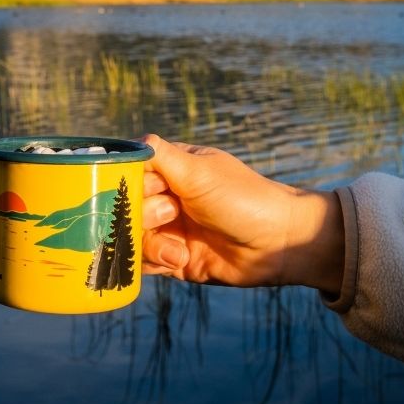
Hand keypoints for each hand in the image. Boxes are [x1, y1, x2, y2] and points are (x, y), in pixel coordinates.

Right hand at [137, 134, 345, 294]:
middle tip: (171, 214)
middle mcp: (167, 196)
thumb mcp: (200, 172)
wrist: (279, 244)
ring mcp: (170, 228)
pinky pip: (144, 262)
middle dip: (143, 215)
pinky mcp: (174, 257)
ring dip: (151, 243)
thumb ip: (162, 157)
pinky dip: (157, 262)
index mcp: (173, 168)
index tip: (138, 190)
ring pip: (131, 237)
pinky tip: (181, 259)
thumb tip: (134, 141)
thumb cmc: (245, 199)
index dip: (126, 183)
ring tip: (178, 247)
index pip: (129, 171)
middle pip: (125, 207)